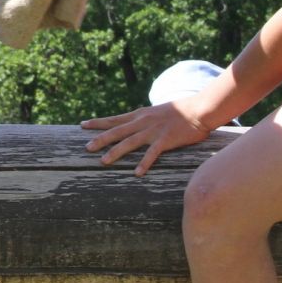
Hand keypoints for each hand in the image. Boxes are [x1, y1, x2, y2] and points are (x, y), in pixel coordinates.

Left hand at [83, 98, 215, 174]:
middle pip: (117, 131)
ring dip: (116, 152)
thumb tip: (133, 124)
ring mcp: (153, 131)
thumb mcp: (156, 112)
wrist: (199, 109)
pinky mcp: (166, 140)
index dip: (98, 123)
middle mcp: (143, 121)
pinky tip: (136, 173)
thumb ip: (143, 118)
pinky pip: (152, 153)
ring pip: (130, 142)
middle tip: (86, 148)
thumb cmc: (180, 112)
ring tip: (103, 161)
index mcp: (140, 115)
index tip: (82, 125)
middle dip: (100, 139)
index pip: (114, 119)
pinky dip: (144, 163)